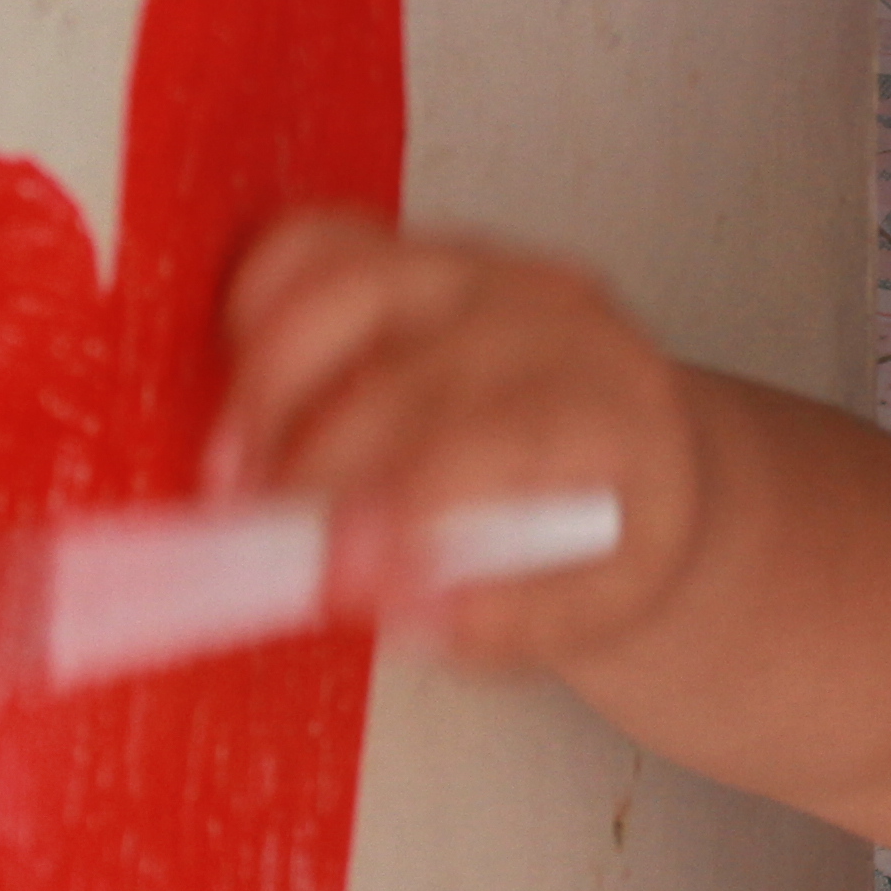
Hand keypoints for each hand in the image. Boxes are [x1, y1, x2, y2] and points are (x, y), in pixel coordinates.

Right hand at [211, 208, 707, 672]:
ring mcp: (481, 270)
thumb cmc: (619, 530)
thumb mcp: (593, 607)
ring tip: (238, 474)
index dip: (399, 508)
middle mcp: (547, 321)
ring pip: (344, 285)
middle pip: (403, 374)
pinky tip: (250, 390)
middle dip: (314, 470)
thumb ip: (496, 616)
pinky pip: (316, 244)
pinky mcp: (421, 250)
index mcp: (610, 408)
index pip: (490, 442)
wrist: (647, 454)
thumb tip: (390, 601)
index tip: (338, 572)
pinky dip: (261, 307)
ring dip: (267, 387)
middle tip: (265, 548)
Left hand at [214, 208, 890, 890]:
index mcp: (443, 272)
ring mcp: (610, 387)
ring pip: (479, 435)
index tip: (223, 456)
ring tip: (352, 585)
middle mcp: (532, 303)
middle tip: (271, 538)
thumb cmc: (505, 465)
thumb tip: (214, 501)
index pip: (327, 261)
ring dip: (397, 521)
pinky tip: (445, 630)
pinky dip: (485, 613)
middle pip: (395, 351)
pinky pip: (555, 565)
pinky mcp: (662, 497)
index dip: (260, 350)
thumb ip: (308, 428)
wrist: (676, 515)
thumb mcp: (401, 402)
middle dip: (314, 452)